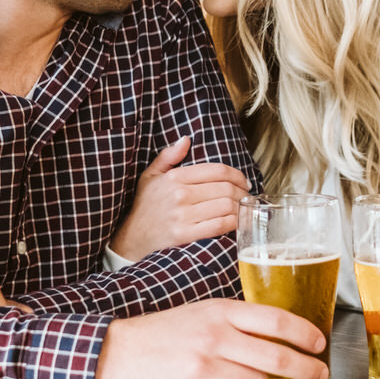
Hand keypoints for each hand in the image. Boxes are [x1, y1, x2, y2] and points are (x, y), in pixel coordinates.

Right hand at [94, 298, 328, 378]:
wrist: (119, 352)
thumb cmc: (165, 331)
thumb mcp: (202, 312)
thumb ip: (238, 320)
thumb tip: (284, 335)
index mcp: (219, 311)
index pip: (276, 321)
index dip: (305, 334)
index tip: (320, 344)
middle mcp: (214, 338)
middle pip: (277, 358)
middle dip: (306, 369)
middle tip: (319, 375)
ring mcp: (203, 368)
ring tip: (241, 376)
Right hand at [110, 137, 249, 260]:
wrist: (132, 238)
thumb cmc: (145, 207)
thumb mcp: (150, 176)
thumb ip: (168, 156)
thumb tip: (186, 139)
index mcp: (175, 177)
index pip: (217, 170)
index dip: (237, 175)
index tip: (243, 182)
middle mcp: (180, 194)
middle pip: (226, 188)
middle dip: (243, 193)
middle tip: (247, 197)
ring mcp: (183, 215)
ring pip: (226, 206)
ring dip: (241, 208)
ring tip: (243, 209)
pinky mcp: (185, 235)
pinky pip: (219, 225)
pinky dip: (234, 223)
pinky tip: (237, 223)